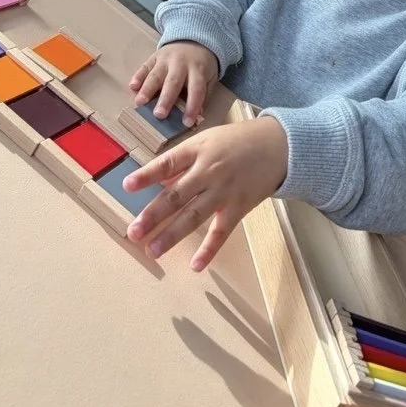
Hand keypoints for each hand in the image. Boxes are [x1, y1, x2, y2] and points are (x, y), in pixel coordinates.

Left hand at [123, 116, 287, 270]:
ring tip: (152, 251)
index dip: (147, 175)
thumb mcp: (206, 140)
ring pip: (194, 216)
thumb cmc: (235, 141)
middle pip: (176, 195)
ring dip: (172, 235)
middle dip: (153, 215)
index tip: (127, 186)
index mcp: (196, 150)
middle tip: (133, 232)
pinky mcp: (238, 207)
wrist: (278, 146)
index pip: (167, 163)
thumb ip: (183, 162)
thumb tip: (159, 184)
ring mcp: (224, 191)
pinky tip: (195, 266)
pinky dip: (209, 249)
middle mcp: (208, 171)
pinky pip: (221, 232)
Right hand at [129, 41, 217, 126]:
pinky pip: (145, 66)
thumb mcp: (210, 77)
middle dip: (165, 99)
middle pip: (173, 82)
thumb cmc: (201, 65)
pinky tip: (132, 87)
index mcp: (198, 70)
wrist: (193, 39)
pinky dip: (138, 76)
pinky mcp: (154, 56)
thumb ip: (204, 96)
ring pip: (156, 75)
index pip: (196, 89)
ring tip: (139, 103)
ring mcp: (166, 59)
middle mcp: (181, 64)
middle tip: (159, 115)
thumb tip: (196, 118)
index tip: (187, 122)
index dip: (192, 106)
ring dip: (147, 89)